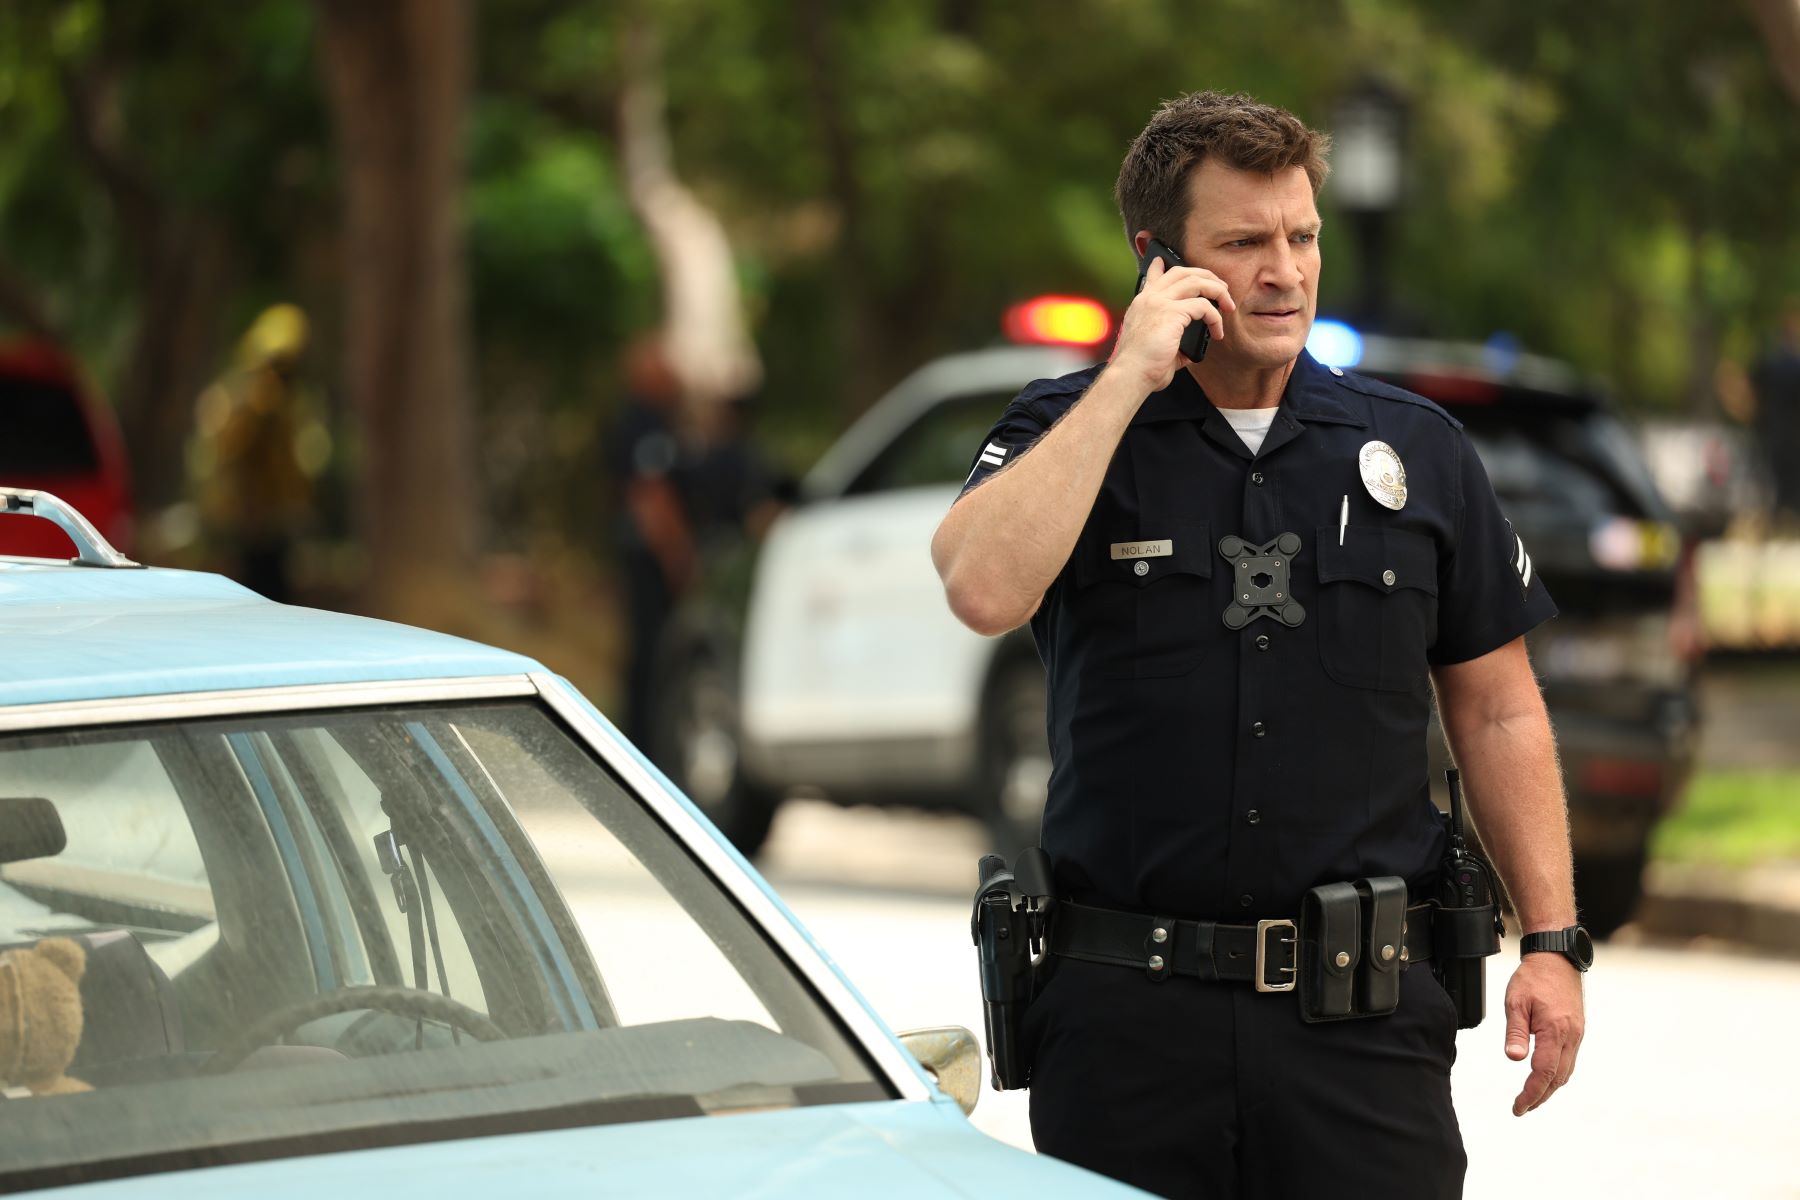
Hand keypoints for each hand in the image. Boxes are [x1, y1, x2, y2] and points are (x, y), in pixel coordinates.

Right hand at [1111, 256, 1235, 392]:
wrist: (1131, 374)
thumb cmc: (1142, 367)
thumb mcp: (1156, 346)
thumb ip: (1172, 339)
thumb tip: (1188, 348)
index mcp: (1142, 304)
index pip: (1153, 276)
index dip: (1160, 266)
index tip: (1163, 259)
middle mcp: (1149, 298)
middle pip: (1182, 272)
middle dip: (1206, 276)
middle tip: (1222, 288)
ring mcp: (1160, 302)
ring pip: (1196, 281)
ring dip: (1217, 291)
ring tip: (1228, 305)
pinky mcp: (1172, 312)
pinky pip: (1204, 306)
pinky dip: (1215, 318)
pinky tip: (1218, 331)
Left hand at [1503, 952, 1584, 1115]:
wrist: (1556, 958)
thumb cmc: (1533, 978)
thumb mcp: (1516, 1002)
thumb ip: (1516, 1032)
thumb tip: (1514, 1059)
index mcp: (1555, 1031)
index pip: (1544, 1073)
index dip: (1531, 1093)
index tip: (1517, 1107)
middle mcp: (1571, 1036)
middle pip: (1558, 1078)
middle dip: (1540, 1096)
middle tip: (1521, 1108)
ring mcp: (1577, 1034)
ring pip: (1566, 1071)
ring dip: (1550, 1087)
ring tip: (1531, 1097)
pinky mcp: (1577, 1030)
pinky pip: (1569, 1059)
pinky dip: (1557, 1073)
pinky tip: (1545, 1077)